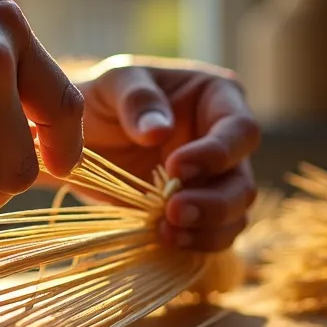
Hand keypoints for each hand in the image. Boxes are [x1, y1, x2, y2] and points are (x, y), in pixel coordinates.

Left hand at [76, 55, 260, 251]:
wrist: (82, 135)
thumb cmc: (105, 98)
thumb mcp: (114, 83)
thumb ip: (137, 99)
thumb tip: (159, 131)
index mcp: (218, 99)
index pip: (240, 130)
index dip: (216, 153)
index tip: (175, 167)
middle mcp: (227, 142)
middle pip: (243, 180)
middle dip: (215, 203)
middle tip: (174, 212)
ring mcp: (216, 180)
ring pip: (235, 214)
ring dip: (206, 229)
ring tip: (166, 233)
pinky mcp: (198, 211)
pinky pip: (214, 235)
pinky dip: (195, 243)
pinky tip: (165, 241)